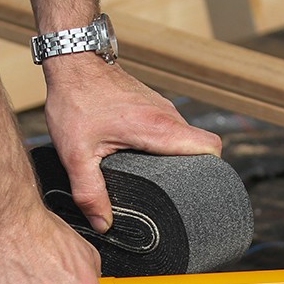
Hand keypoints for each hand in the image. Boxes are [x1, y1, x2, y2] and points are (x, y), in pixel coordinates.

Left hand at [44, 56, 221, 232]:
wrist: (72, 59)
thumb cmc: (75, 100)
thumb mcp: (76, 154)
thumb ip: (89, 192)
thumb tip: (103, 224)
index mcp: (159, 129)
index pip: (210, 148)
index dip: (212, 171)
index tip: (197, 190)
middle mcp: (167, 116)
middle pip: (200, 148)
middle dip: (192, 171)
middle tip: (171, 192)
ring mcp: (161, 107)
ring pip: (183, 138)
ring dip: (175, 157)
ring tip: (153, 177)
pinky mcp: (151, 103)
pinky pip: (169, 129)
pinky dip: (162, 145)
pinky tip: (140, 156)